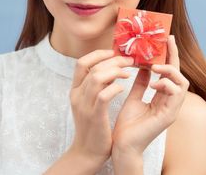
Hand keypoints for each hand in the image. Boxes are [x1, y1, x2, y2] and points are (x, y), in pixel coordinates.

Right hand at [68, 49, 134, 164]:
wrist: (88, 152)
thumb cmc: (94, 125)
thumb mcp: (90, 102)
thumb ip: (97, 85)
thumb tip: (111, 68)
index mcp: (75, 90)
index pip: (81, 62)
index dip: (98, 54)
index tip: (113, 52)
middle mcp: (77, 95)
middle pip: (94, 67)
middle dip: (114, 60)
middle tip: (129, 61)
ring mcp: (84, 105)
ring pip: (97, 78)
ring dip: (116, 71)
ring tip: (128, 74)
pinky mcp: (95, 116)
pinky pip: (104, 95)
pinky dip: (115, 88)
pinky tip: (123, 88)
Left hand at [111, 35, 189, 155]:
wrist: (122, 144)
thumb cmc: (127, 124)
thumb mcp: (133, 97)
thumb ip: (140, 83)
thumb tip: (143, 66)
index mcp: (162, 97)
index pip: (169, 72)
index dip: (169, 55)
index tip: (166, 38)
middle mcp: (170, 102)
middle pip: (179, 74)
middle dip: (174, 56)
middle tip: (167, 42)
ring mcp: (172, 109)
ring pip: (182, 83)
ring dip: (170, 71)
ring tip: (155, 67)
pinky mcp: (170, 116)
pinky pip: (176, 95)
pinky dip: (167, 85)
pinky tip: (154, 83)